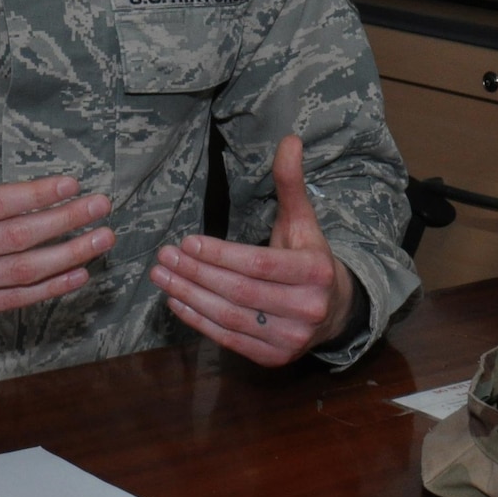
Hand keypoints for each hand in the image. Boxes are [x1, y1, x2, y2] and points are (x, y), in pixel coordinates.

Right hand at [0, 88, 113, 329]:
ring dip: (70, 254)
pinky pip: (15, 299)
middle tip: (101, 205)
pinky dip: (50, 288)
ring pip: (24, 271)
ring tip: (103, 237)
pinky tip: (78, 273)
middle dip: (66, 221)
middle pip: (18, 237)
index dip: (37, 195)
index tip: (71, 182)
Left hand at [150, 135, 357, 364]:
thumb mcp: (303, 221)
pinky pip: (229, 338)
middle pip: (240, 291)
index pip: (258, 264)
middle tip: (165, 256)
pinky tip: (176, 301)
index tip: (187, 241)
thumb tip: (288, 139)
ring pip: (230, 317)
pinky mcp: (274, 357)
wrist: (335, 311)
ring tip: (162, 275)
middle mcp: (307, 308)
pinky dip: (198, 321)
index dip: (220, 254)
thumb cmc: (309, 258)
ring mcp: (290, 338)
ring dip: (190, 296)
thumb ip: (291, 183)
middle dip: (196, 273)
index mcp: (315, 271)